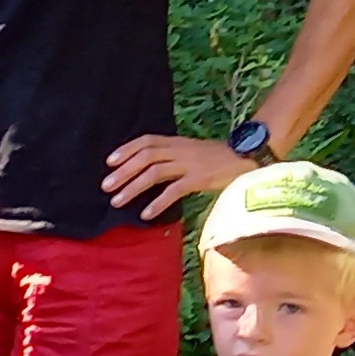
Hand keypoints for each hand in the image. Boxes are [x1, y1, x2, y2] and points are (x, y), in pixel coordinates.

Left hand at [99, 132, 249, 220]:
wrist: (248, 158)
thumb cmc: (219, 158)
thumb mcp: (192, 151)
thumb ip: (173, 157)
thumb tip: (149, 170)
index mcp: (177, 142)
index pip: (146, 141)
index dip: (126, 150)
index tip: (109, 162)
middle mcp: (180, 150)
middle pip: (145, 157)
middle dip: (123, 171)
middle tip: (105, 186)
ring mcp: (190, 163)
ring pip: (154, 173)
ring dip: (133, 187)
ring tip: (117, 201)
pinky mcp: (200, 179)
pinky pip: (174, 191)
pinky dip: (157, 203)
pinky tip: (145, 214)